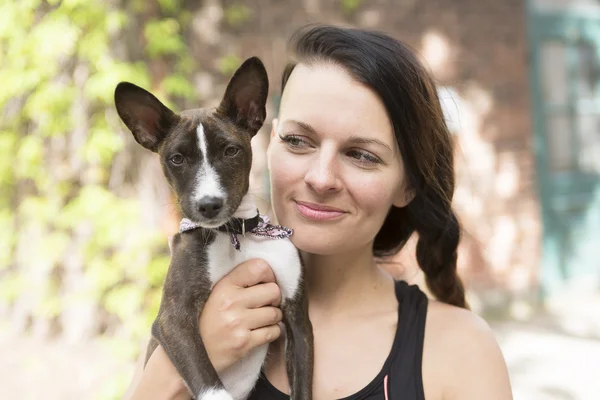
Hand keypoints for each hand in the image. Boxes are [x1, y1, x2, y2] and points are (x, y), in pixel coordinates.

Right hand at [199, 259, 282, 373]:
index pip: (258, 268)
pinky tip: (260, 332)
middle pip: (273, 291)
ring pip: (276, 313)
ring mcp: (238, 323)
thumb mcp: (214, 295)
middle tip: (266, 304)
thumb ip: (237, 282)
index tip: (266, 283)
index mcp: (223, 286)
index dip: (269, 274)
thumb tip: (268, 276)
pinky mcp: (244, 343)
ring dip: (273, 317)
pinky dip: (272, 332)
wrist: (189, 354)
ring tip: (261, 319)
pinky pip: (273, 332)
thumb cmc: (205, 322)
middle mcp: (231, 302)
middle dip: (274, 298)